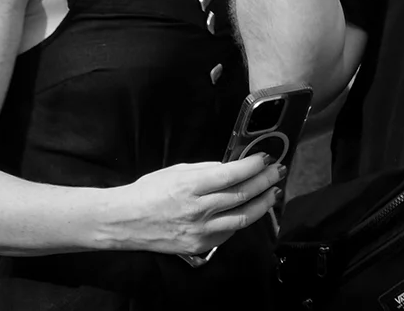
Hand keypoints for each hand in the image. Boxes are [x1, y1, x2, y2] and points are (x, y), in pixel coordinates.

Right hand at [110, 154, 284, 257]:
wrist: (126, 221)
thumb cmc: (148, 191)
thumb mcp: (177, 171)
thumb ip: (206, 169)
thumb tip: (232, 166)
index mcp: (190, 185)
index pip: (231, 175)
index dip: (252, 165)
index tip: (265, 157)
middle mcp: (198, 209)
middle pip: (241, 195)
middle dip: (264, 181)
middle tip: (277, 171)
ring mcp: (200, 230)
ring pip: (242, 218)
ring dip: (262, 204)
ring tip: (273, 193)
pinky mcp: (200, 245)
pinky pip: (229, 233)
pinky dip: (243, 220)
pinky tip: (251, 210)